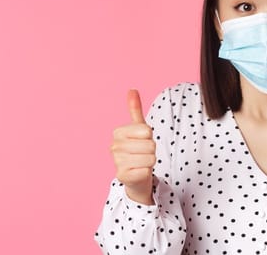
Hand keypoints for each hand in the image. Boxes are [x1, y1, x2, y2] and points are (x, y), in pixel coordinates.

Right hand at [111, 89, 155, 204]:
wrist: (135, 176)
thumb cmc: (138, 150)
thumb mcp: (139, 129)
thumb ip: (135, 110)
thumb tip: (132, 89)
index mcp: (118, 132)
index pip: (147, 131)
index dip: (150, 138)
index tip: (143, 142)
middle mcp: (114, 146)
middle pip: (150, 146)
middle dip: (152, 151)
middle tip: (144, 154)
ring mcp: (116, 162)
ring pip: (150, 159)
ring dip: (150, 163)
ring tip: (142, 163)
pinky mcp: (121, 177)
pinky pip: (145, 171)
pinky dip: (146, 173)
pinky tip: (138, 173)